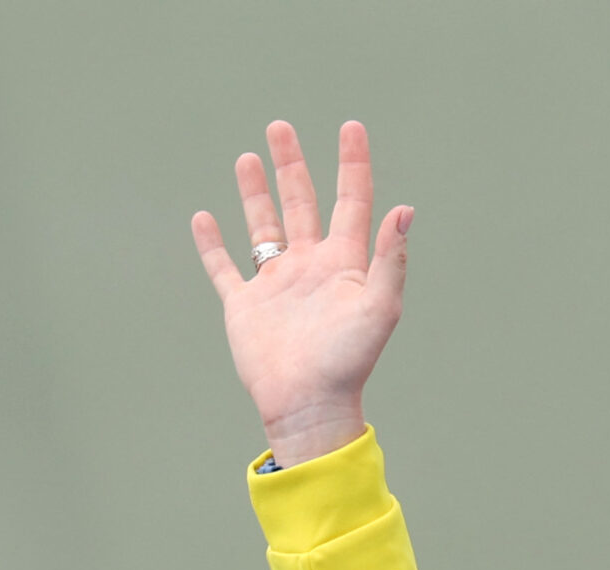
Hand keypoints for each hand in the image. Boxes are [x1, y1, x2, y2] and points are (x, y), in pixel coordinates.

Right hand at [191, 120, 410, 467]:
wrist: (308, 403)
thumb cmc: (348, 361)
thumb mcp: (378, 307)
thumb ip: (390, 259)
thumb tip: (404, 210)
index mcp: (344, 264)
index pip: (351, 202)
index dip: (352, 164)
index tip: (351, 127)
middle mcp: (310, 268)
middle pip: (302, 203)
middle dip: (293, 165)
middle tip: (281, 127)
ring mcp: (276, 285)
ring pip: (263, 227)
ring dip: (255, 192)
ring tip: (248, 156)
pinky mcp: (244, 305)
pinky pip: (224, 267)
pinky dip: (212, 244)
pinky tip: (205, 218)